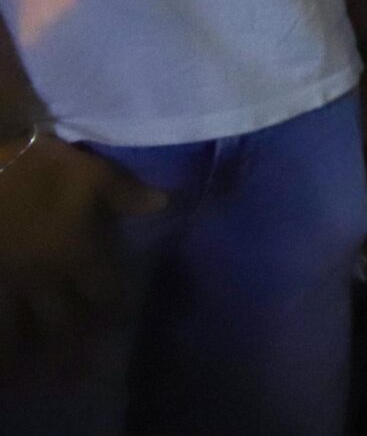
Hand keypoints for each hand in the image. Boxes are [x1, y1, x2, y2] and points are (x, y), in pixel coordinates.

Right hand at [0, 135, 161, 379]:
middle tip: (84, 372)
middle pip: (64, 322)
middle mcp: (44, 278)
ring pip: (21, 331)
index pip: (103, 291)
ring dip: (32, 355)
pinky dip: (2, 344)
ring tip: (39, 380)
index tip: (122, 322)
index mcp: (75, 254)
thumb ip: (127, 193)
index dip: (115, 308)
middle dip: (76, 347)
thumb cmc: (35, 171)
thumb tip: (166, 204)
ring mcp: (8, 284)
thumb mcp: (89, 172)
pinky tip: (6, 366)